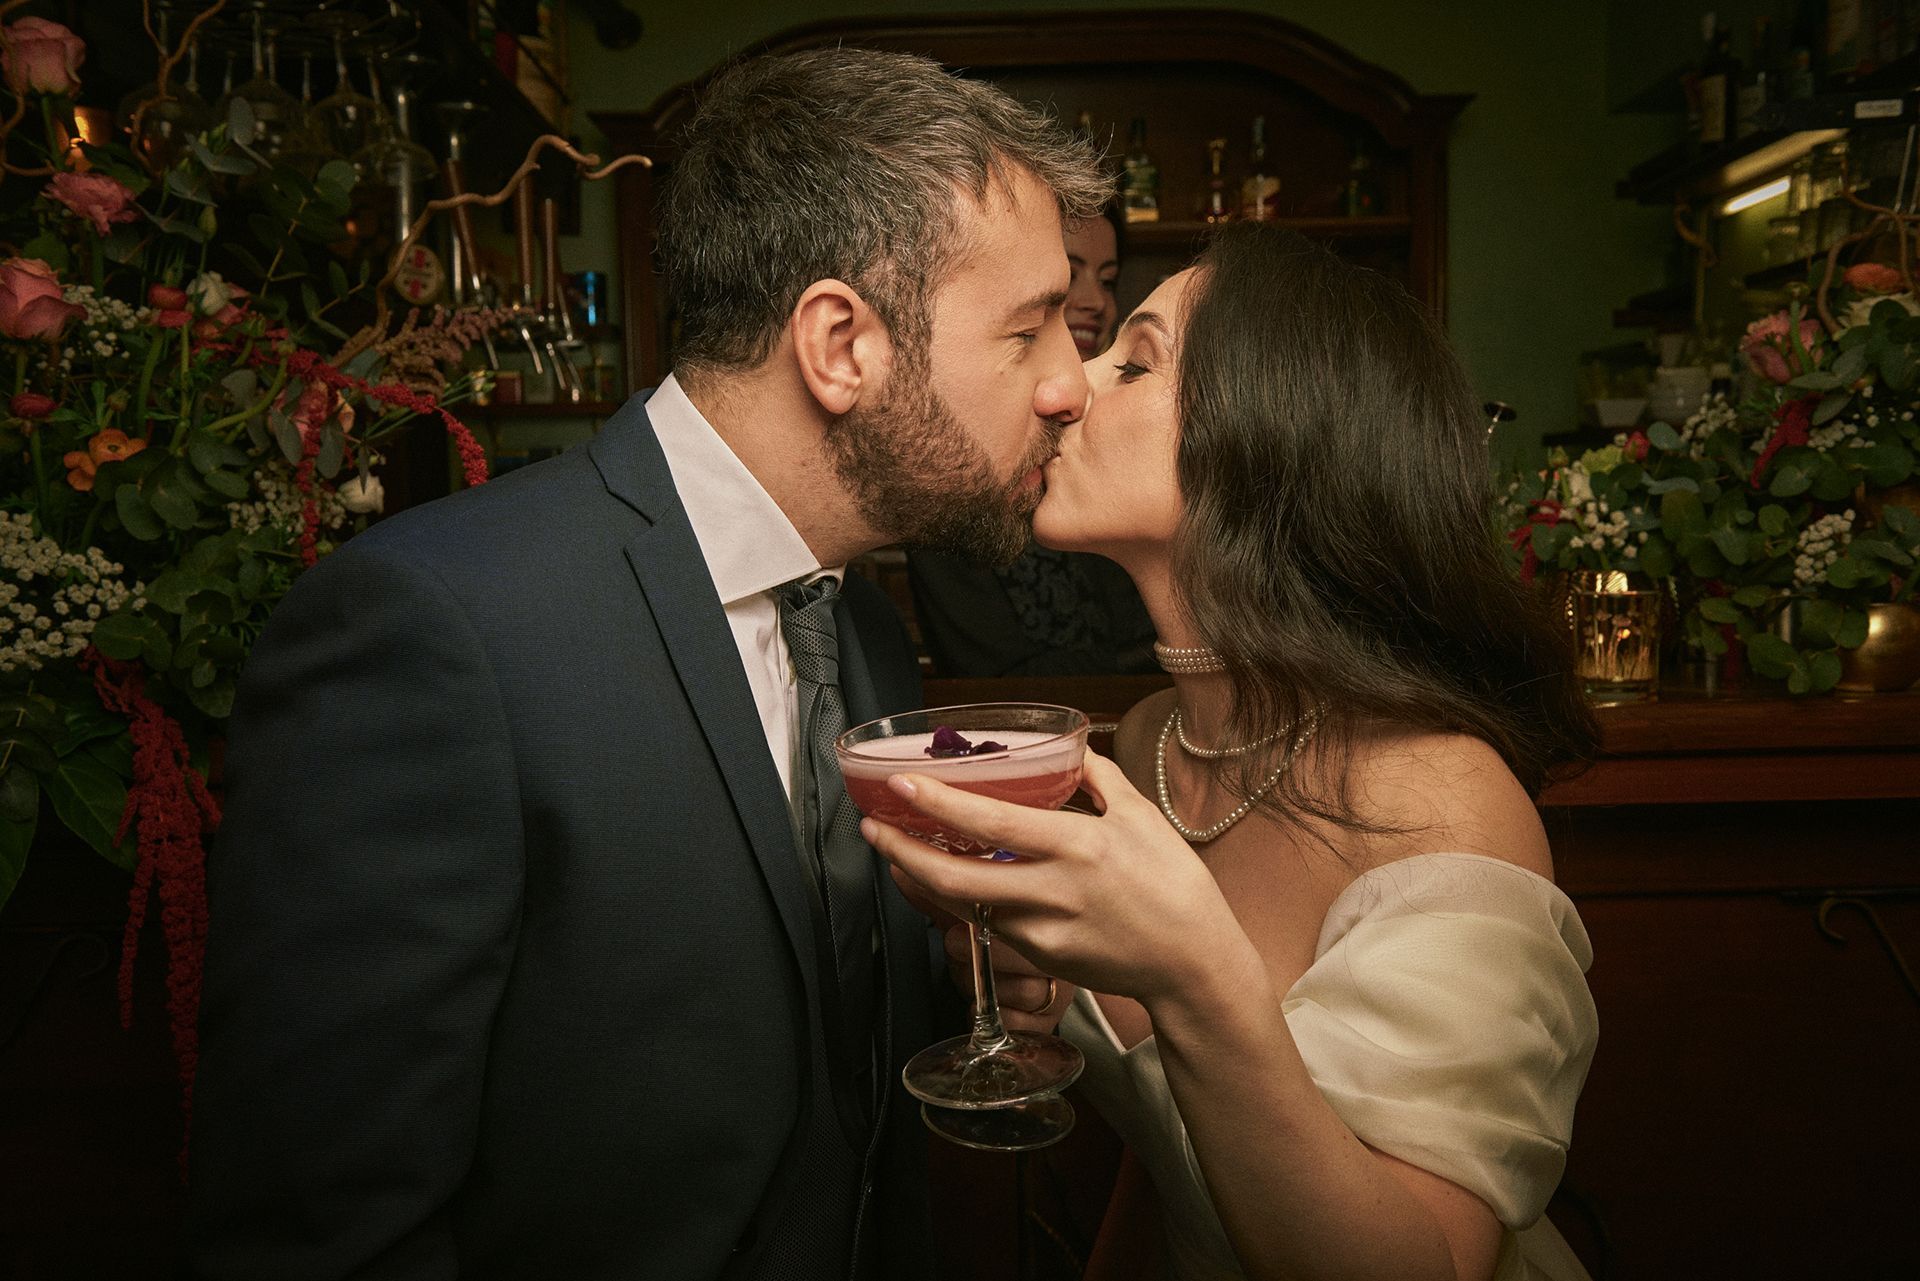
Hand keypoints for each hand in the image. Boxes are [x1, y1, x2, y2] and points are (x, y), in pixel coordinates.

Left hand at [860, 751, 1244, 1005]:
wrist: (1193, 964)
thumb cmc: (1174, 885)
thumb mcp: (1142, 817)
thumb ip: (1098, 777)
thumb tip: (1068, 745)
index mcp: (1079, 847)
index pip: (995, 822)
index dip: (942, 804)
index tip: (902, 784)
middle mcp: (1054, 892)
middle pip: (958, 877)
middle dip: (904, 852)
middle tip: (871, 826)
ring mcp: (1043, 932)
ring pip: (964, 905)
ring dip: (923, 878)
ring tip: (894, 847)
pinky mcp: (1041, 959)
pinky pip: (989, 925)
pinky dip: (960, 902)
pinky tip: (942, 880)